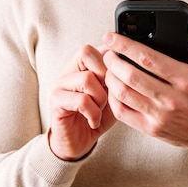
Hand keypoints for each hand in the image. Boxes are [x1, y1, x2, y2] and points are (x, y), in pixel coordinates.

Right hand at [49, 45, 115, 160]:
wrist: (78, 142)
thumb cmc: (96, 115)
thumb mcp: (112, 94)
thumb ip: (118, 78)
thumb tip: (131, 61)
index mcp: (82, 65)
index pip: (95, 44)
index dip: (110, 59)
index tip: (116, 78)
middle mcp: (69, 70)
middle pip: (86, 52)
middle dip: (104, 74)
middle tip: (108, 92)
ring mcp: (61, 84)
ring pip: (86, 78)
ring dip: (100, 97)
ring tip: (100, 109)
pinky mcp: (56, 101)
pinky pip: (81, 100)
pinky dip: (93, 113)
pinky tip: (94, 120)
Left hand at [102, 26, 187, 156]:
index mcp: (185, 79)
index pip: (148, 58)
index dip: (125, 45)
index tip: (112, 37)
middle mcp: (170, 98)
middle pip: (130, 75)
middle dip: (113, 60)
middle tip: (108, 51)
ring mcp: (159, 115)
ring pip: (123, 93)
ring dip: (110, 77)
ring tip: (109, 67)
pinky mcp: (151, 128)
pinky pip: (123, 113)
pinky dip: (113, 98)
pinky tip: (114, 88)